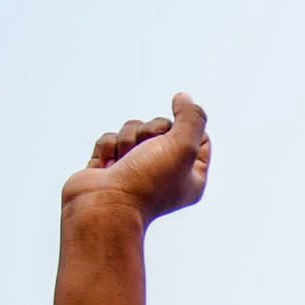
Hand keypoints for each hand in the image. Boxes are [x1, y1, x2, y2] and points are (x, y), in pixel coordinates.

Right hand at [60, 94, 209, 223]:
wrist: (104, 206)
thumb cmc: (146, 182)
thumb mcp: (183, 146)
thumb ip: (191, 118)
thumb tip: (185, 98)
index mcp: (191, 177)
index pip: (200, 138)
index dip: (186, 128)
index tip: (175, 136)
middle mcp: (165, 173)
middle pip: (163, 127)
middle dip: (150, 131)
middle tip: (146, 150)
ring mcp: (135, 169)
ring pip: (134, 129)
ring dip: (127, 139)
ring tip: (125, 161)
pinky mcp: (109, 166)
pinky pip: (110, 139)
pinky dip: (108, 147)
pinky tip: (108, 166)